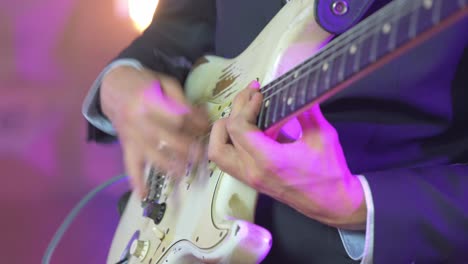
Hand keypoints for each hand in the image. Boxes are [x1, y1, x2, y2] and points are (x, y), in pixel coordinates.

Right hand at [101, 66, 208, 197]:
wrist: (114, 86)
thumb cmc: (144, 84)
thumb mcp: (164, 82)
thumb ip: (183, 100)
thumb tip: (204, 118)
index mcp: (148, 100)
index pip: (177, 117)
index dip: (194, 123)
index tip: (206, 127)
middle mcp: (138, 120)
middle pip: (168, 139)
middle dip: (188, 148)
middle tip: (202, 154)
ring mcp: (131, 135)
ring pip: (153, 155)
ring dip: (170, 166)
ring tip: (185, 173)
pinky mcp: (127, 145)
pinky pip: (130, 165)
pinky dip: (136, 181)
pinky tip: (144, 196)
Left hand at [208, 81, 365, 228]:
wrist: (332, 203)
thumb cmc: (329, 172)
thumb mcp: (322, 135)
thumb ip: (306, 110)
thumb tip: (296, 88)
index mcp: (268, 160)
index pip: (238, 127)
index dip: (245, 105)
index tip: (259, 94)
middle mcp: (252, 171)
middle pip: (224, 135)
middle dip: (235, 109)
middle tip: (250, 96)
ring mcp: (248, 178)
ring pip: (217, 152)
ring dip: (224, 129)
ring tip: (241, 114)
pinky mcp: (250, 180)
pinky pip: (226, 160)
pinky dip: (228, 142)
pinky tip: (246, 130)